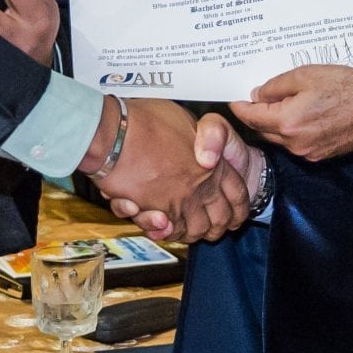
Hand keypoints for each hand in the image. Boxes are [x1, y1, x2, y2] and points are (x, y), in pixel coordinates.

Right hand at [84, 99, 252, 243]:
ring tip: (184, 223)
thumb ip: (203, 136)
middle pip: (220, 219)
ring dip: (191, 231)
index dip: (239, 206)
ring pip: (194, 230)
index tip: (236, 213)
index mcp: (214, 166)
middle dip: (217, 225)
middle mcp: (200, 189)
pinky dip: (166, 231)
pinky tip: (160, 222)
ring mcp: (179, 204)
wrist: (113, 135)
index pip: (238, 194)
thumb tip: (206, 153)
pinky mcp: (156, 214)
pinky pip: (168, 233)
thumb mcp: (186, 119)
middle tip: (213, 225)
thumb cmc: (144, 122)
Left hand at [230, 65, 352, 160]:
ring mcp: (308, 152)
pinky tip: (300, 113)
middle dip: (256, 115)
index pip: (251, 117)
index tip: (233, 97)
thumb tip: (257, 94)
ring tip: (279, 102)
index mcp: (288, 122)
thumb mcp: (306, 75)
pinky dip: (292, 130)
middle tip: (255, 97)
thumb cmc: (347, 87)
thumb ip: (276, 86)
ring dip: (274, 123)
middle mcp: (294, 143)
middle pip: (262, 130)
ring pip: (279, 138)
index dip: (239, 106)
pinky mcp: (321, 155)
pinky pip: (296, 143)